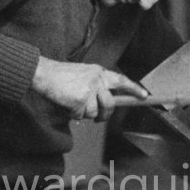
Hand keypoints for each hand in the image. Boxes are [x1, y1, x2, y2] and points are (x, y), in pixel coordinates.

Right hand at [32, 56, 146, 120]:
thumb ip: (96, 85)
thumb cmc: (60, 76)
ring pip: (94, 113)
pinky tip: (66, 103)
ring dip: (83, 113)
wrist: (44, 74)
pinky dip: (73, 114)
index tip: (145, 96)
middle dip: (104, 114)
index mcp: (99, 72)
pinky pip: (81, 116)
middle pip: (110, 104)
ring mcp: (89, 90)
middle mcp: (97, 80)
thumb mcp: (83, 74)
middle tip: (99, 117)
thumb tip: (104, 103)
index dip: (134, 89)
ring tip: (72, 102)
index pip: (121, 81)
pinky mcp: (81, 100)